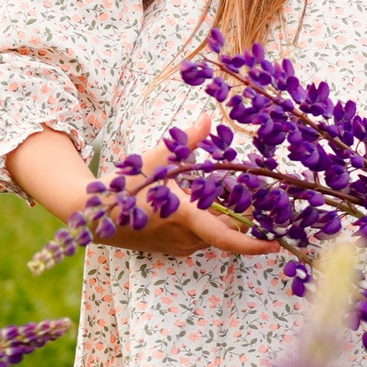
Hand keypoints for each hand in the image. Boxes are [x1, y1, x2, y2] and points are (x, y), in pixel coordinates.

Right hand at [5, 117, 279, 259]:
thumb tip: (206, 117)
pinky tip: (197, 206)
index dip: (254, 244)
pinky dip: (205, 225)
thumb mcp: (155, 160)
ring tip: (221, 197)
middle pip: (226, 231)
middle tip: (253, 199)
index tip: (276, 245)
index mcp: (186, 218)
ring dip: (221, 220)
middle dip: (240, 217)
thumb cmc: (122, 186)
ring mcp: (178, 247)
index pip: (228, 239)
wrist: (91, 215)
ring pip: (212, 236)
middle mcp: (186, 238)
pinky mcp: (170, 249)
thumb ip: (186, 141)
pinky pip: (197, 239)